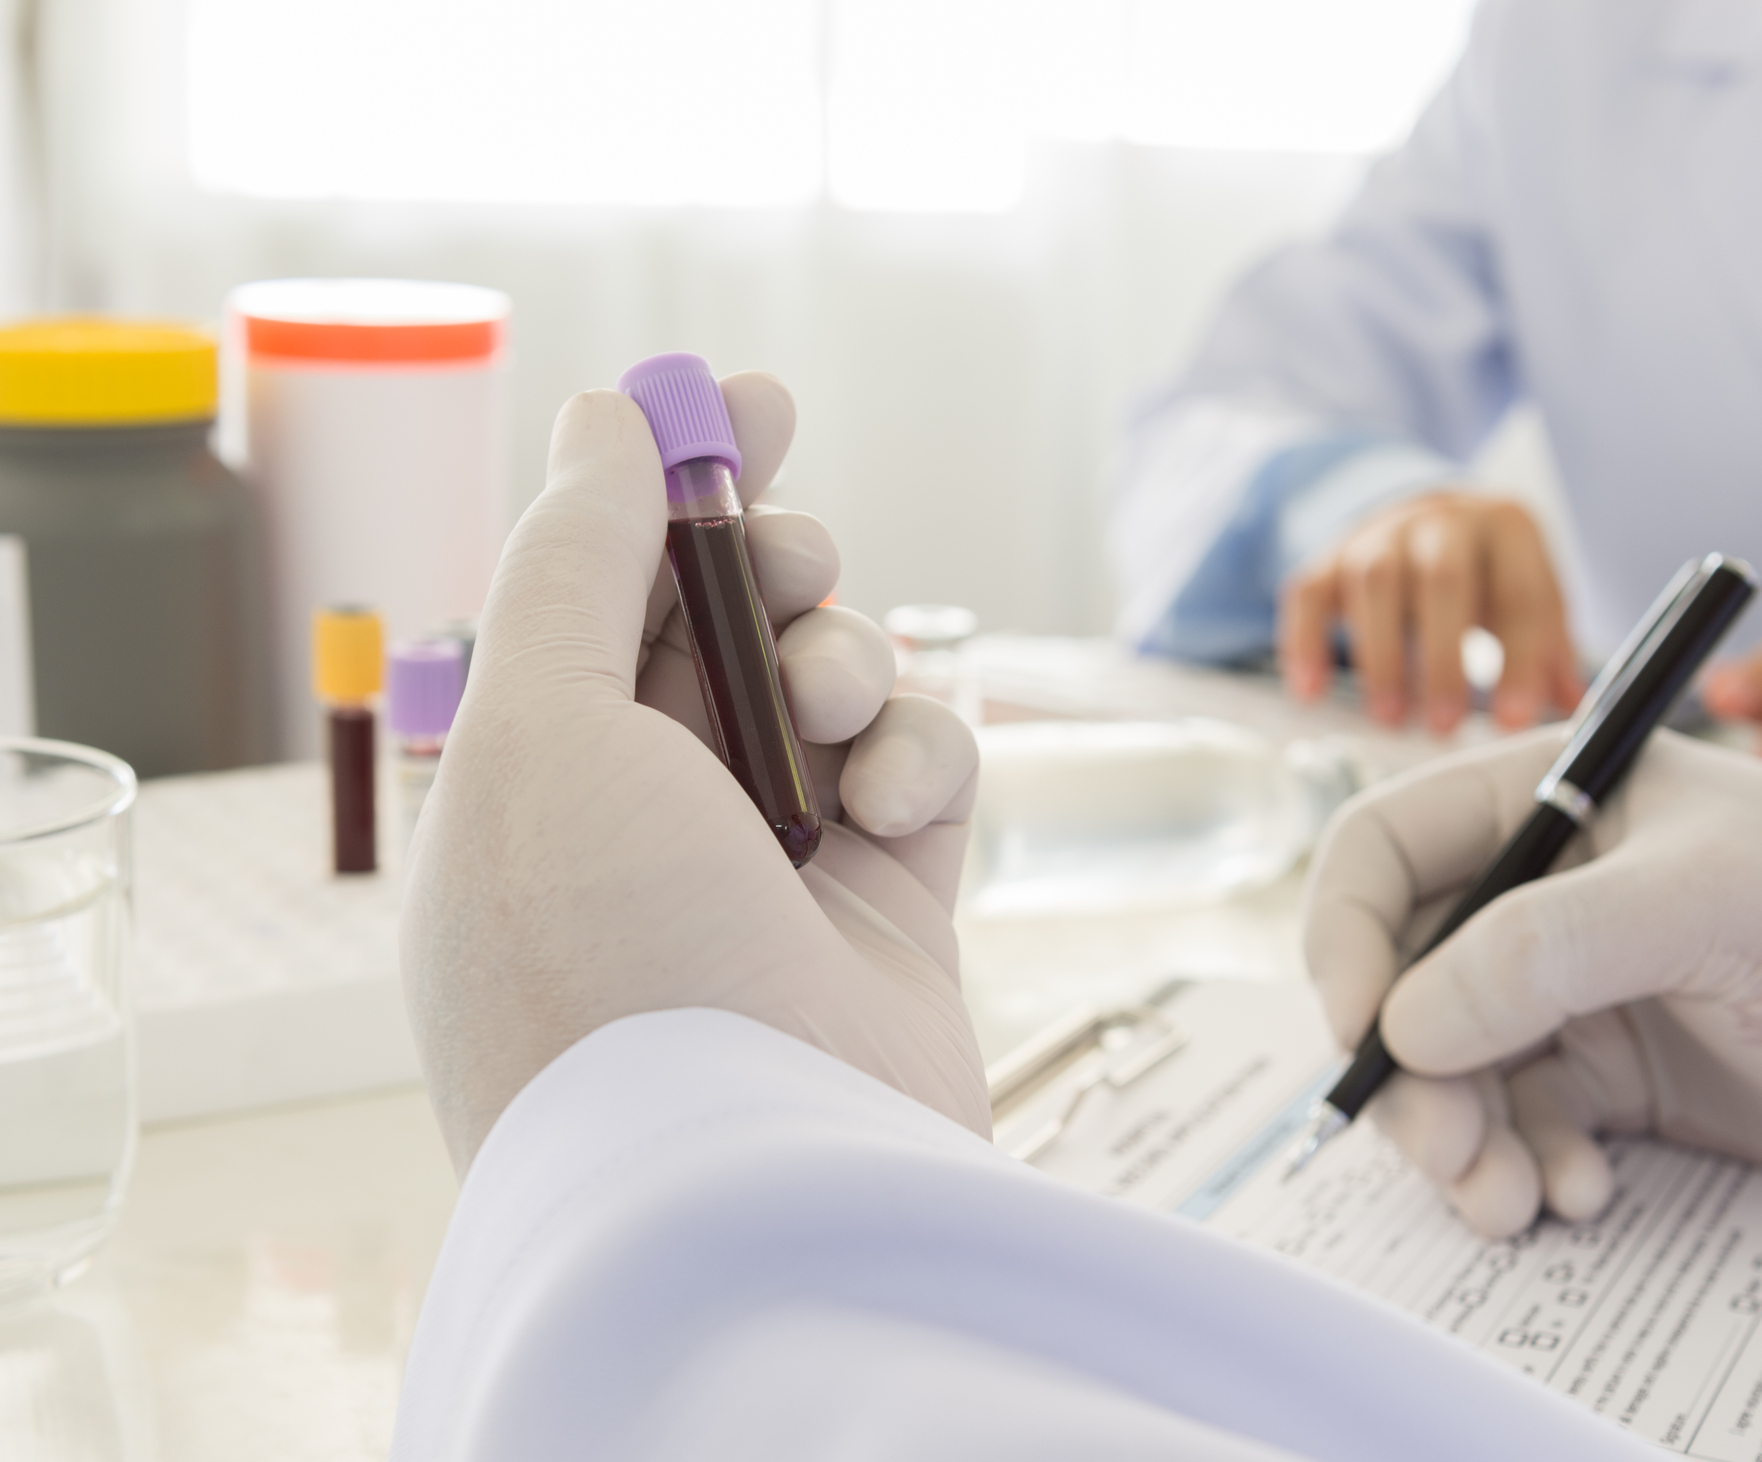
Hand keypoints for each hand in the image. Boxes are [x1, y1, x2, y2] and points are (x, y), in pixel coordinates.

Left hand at [402, 383, 987, 1176]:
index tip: (748, 397)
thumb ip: (576, 562)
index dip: (670, 482)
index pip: (599, 594)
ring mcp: (775, 865)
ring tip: (831, 708)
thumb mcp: (545, 732)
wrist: (756, 1181)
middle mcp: (648, 819)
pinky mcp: (891, 905)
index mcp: (534, 780)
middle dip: (771, 561)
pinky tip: (893, 804)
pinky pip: (924, 767)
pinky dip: (920, 755)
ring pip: (836, 682)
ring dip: (844, 657)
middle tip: (793, 554)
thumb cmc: (607, 959)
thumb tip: (602, 420)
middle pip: (725, 624)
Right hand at [1277, 491, 1579, 733]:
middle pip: (1442, 579)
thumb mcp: (1530, 594)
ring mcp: (1377, 535)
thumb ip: (1552, 649)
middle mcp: (1441, 521)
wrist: (1425, 516)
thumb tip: (1577, 711)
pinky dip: (1305, 643)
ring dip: (1380, 656)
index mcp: (1506, 527)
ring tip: (1390, 719)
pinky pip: (1307, 594)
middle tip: (1445, 726)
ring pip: (1374, 583)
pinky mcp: (1328, 558)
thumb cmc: (1488, 572)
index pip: (1519, 593)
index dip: (1520, 659)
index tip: (1514, 722)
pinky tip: (1310, 693)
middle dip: (1443, 657)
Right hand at [1303, 729, 1761, 1237]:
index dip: (1345, 936)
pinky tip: (1581, 1191)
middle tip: (1447, 1153)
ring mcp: (1572, 985)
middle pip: (1400, 976)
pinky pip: (1516, 1123)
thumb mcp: (1706, 905)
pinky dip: (1524, 1166)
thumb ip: (1543, 950)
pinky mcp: (1611, 1072)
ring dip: (1459, 1141)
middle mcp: (1543, 889)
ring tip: (1511, 1200)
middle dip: (1406, 1073)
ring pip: (1447, 1065)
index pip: (1384, 849)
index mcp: (1550, 799)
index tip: (1359, 1032)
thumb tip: (1402, 1024)